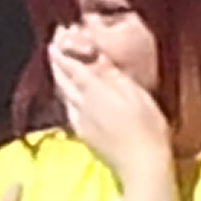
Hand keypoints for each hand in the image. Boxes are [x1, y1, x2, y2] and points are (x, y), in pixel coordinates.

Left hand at [48, 38, 173, 178]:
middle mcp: (81, 104)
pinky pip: (67, 108)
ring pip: (62, 93)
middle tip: (53, 45)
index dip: (63, 50)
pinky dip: (64, 95)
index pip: (72, 66)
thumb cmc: (148, 127)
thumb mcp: (136, 94)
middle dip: (56, 60)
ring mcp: (80, 120)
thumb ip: (113, 75)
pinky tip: (66, 94)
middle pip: (62, 78)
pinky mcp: (83, 133)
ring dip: (57, 77)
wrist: (141, 164)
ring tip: (56, 64)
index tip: (57, 36)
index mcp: (95, 90)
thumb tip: (97, 57)